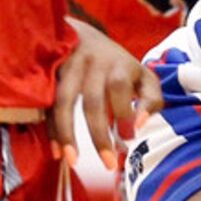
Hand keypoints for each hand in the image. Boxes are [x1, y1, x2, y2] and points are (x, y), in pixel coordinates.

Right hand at [50, 19, 161, 167]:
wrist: (83, 37)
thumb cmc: (121, 67)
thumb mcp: (144, 77)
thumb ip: (151, 100)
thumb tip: (139, 126)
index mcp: (118, 64)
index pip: (118, 86)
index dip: (123, 111)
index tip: (128, 137)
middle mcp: (91, 65)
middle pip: (92, 100)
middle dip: (98, 134)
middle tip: (107, 164)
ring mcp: (67, 70)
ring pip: (63, 101)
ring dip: (66, 133)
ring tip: (72, 161)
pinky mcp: (50, 78)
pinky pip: (48, 106)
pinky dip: (51, 130)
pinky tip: (57, 152)